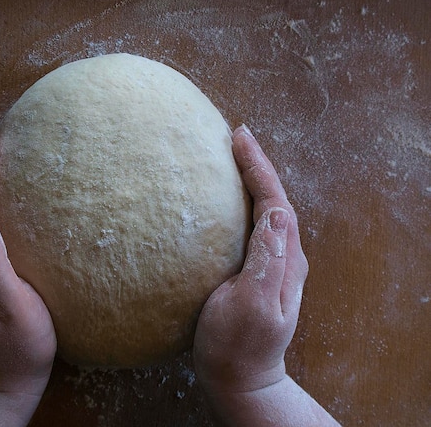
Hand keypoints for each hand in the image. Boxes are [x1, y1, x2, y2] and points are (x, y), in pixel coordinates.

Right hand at [193, 124, 308, 394]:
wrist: (241, 379)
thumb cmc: (236, 345)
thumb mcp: (251, 305)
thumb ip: (266, 261)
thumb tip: (275, 213)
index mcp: (284, 260)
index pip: (274, 201)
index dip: (258, 167)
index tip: (239, 138)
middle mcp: (285, 257)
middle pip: (275, 199)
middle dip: (258, 165)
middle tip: (236, 137)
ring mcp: (273, 265)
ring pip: (267, 211)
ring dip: (253, 180)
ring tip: (234, 157)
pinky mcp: (257, 272)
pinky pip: (255, 226)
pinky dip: (245, 202)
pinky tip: (230, 199)